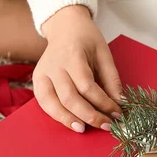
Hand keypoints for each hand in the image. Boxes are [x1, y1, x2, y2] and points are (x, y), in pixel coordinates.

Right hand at [34, 5, 121, 132]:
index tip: (117, 113)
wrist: (64, 27)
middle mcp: (54, 66)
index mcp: (72, 55)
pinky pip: (44, 103)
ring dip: (69, 120)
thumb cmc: (86, 39)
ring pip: (53, 104)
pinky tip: (71, 122)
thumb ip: (111, 78)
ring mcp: (42, 74)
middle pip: (70, 98)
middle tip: (106, 126)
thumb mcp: (104, 53)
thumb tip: (119, 103)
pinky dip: (57, 115)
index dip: (103, 103)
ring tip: (85, 129)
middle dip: (90, 116)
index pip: (87, 86)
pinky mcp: (37, 81)